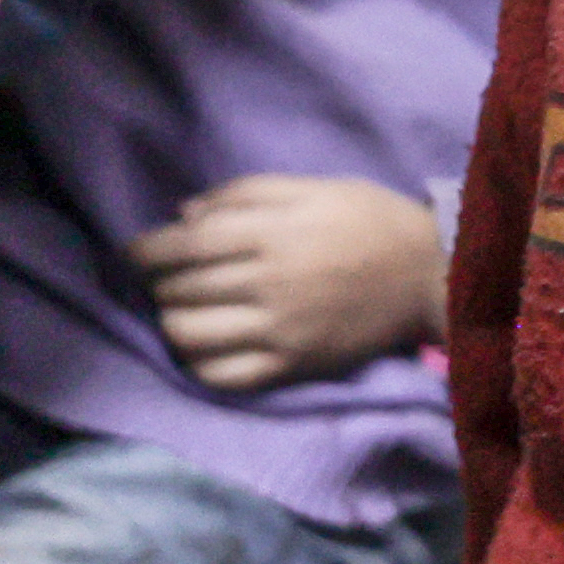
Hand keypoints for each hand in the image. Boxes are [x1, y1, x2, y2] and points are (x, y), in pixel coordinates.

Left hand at [135, 174, 444, 389]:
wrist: (432, 274)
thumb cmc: (372, 221)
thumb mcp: (318, 187)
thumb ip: (247, 193)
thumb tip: (182, 216)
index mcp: (274, 232)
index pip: (183, 245)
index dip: (144, 250)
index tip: (132, 252)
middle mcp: (269, 282)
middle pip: (179, 289)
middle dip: (158, 282)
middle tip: (164, 278)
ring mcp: (279, 329)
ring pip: (188, 334)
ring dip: (171, 320)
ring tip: (181, 311)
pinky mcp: (291, 365)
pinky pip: (220, 375)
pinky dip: (196, 363)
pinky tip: (201, 347)